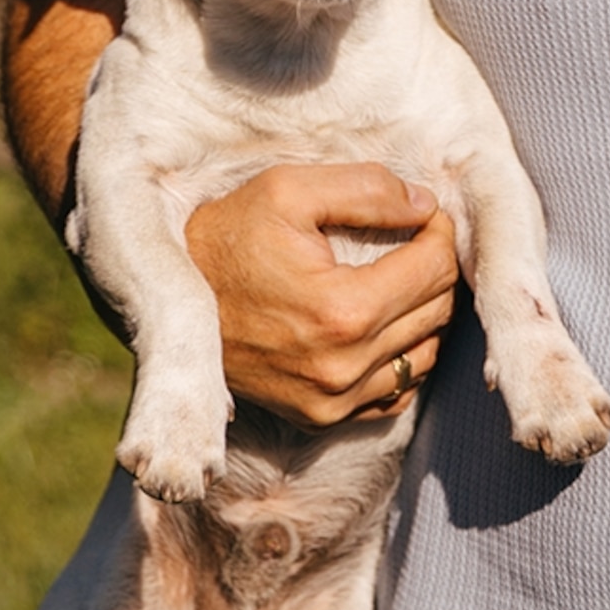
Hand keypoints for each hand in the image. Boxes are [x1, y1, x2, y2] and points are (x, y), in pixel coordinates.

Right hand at [185, 164, 459, 427]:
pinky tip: (383, 323)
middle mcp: (343, 368)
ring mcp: (332, 402)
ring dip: (424, 313)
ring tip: (400, 277)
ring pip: (425, 354)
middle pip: (436, 311)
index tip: (423, 215)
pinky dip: (403, 355)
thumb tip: (424, 205)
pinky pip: (396, 391)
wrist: (170, 306)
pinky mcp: (320, 419)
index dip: (438, 233)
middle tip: (413, 239)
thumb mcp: (287, 191)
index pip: (435, 269)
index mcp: (342, 311)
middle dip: (434, 268)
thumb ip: (365, 190)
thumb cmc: (227, 239)